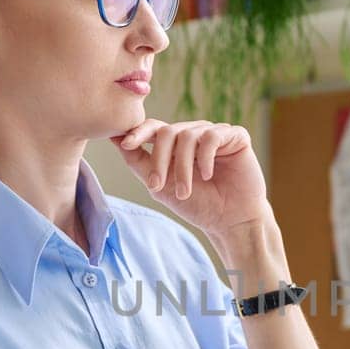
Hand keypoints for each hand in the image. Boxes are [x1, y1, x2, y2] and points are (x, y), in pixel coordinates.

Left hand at [110, 119, 269, 237]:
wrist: (230, 221)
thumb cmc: (197, 205)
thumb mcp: (160, 186)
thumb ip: (138, 162)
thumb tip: (114, 139)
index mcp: (176, 143)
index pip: (153, 127)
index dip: (138, 132)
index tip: (125, 144)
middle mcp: (194, 134)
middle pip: (167, 131)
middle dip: (159, 160)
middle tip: (157, 186)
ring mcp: (215, 133)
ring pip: (187, 136)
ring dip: (182, 167)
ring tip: (185, 192)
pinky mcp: (235, 136)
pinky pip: (212, 137)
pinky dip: (206, 158)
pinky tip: (207, 175)